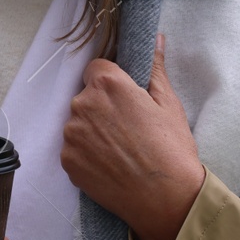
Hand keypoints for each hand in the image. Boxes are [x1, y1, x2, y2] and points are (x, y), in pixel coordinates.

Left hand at [61, 32, 203, 239]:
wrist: (166, 199)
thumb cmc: (172, 150)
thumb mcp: (169, 104)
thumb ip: (154, 68)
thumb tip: (154, 40)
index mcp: (108, 84)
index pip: (97, 68)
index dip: (112, 82)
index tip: (125, 98)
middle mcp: (83, 104)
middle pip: (86, 95)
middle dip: (102, 106)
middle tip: (128, 128)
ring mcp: (71, 134)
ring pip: (78, 122)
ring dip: (93, 130)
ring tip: (120, 149)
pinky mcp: (67, 160)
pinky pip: (73, 148)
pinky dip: (87, 153)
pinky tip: (110, 163)